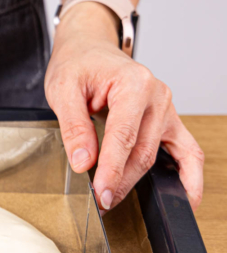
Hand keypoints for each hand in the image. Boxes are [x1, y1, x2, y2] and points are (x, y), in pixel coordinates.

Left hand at [45, 2, 203, 210]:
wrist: (89, 49)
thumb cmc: (78, 64)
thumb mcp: (63, 90)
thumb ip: (74, 127)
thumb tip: (83, 161)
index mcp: (134, 83)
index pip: (123, 137)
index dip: (111, 170)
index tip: (100, 193)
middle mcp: (157, 96)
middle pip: (141, 151)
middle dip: (120, 181)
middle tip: (99, 202)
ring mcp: (166, 109)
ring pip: (157, 156)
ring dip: (136, 182)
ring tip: (114, 200)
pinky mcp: (166, 120)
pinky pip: (186, 150)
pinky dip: (189, 176)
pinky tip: (187, 198)